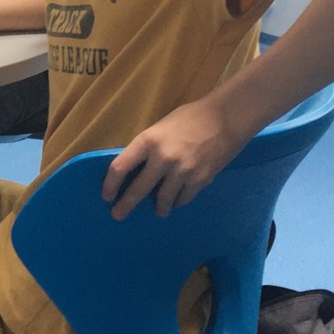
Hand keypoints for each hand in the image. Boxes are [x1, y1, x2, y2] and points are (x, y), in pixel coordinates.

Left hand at [100, 101, 250, 220]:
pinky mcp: (200, 180)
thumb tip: (136, 169)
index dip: (110, 184)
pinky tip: (177, 201)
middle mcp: (162, 158)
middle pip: (138, 189)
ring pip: (163, 199)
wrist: (226, 118)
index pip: (120, 167)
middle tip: (118, 215)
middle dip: (126, 205)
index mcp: (147, 140)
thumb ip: (148, 148)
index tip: (107, 196)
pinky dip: (178, 201)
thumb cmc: (190, 118)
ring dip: (159, 207)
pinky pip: (183, 198)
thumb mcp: (160, 128)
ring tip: (158, 211)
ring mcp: (182, 171)